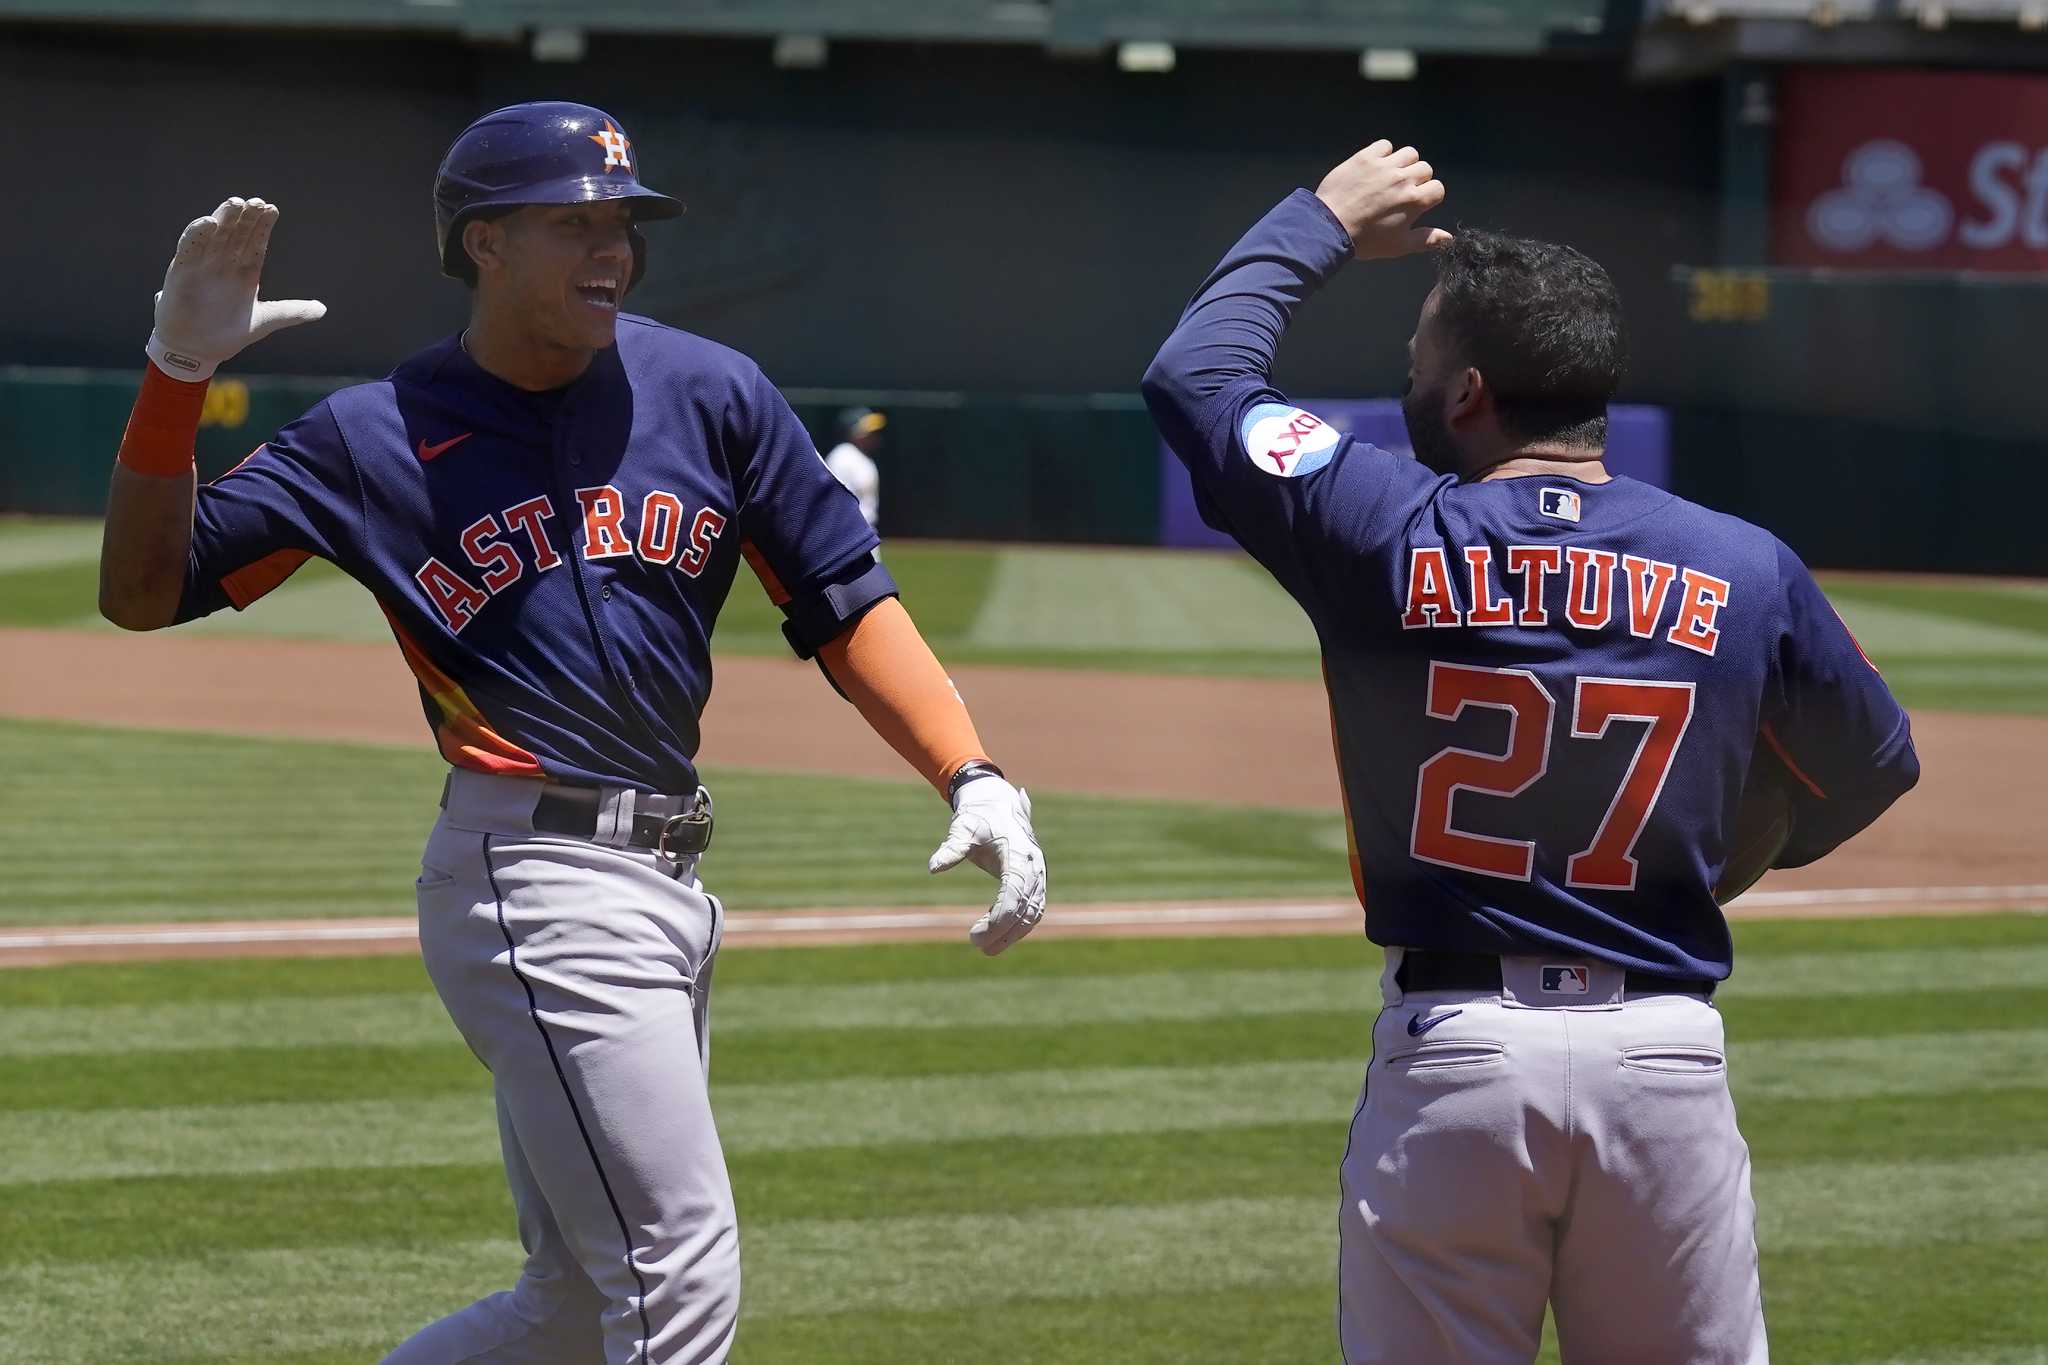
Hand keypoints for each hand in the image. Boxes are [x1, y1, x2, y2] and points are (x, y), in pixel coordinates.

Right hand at [147, 197, 325, 380]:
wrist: (195, 351)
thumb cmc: (226, 333)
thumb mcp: (264, 321)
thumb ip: (291, 312)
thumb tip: (323, 310)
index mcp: (245, 271)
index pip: (255, 242)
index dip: (263, 226)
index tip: (272, 208)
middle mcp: (224, 263)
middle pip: (237, 234)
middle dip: (247, 218)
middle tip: (257, 202)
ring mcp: (203, 265)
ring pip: (215, 236)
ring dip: (224, 219)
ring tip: (236, 203)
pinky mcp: (181, 272)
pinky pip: (189, 248)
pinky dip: (197, 234)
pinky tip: (208, 222)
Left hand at [928, 777, 1046, 955]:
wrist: (997, 802)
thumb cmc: (979, 816)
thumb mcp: (963, 827)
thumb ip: (952, 847)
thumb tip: (933, 868)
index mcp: (1020, 853)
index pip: (1014, 894)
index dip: (998, 919)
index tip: (975, 935)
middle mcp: (1035, 866)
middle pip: (1026, 908)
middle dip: (1003, 932)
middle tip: (976, 945)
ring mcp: (1038, 874)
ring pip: (1033, 912)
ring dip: (1012, 933)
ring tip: (984, 948)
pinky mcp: (1035, 880)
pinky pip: (1031, 909)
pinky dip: (1016, 925)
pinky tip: (992, 932)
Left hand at [1314, 141, 1450, 260]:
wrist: (1329, 227)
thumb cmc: (1365, 241)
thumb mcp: (1398, 246)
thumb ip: (1426, 240)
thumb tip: (1449, 237)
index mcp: (1414, 201)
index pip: (1437, 188)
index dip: (1428, 195)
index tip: (1415, 202)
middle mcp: (1403, 179)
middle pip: (1425, 168)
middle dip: (1417, 179)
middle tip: (1399, 191)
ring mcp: (1384, 166)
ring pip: (1409, 153)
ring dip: (1404, 163)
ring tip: (1390, 176)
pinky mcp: (1366, 157)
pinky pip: (1385, 145)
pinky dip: (1383, 153)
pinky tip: (1375, 166)